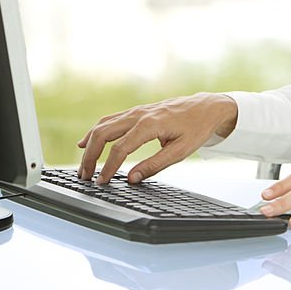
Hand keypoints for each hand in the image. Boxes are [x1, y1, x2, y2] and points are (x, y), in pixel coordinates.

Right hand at [76, 93, 237, 183]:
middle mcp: (139, 114)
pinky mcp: (137, 111)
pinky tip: (86, 142)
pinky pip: (110, 120)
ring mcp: (137, 111)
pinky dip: (96, 132)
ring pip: (103, 124)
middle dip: (90, 155)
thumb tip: (132, 179)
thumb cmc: (197, 128)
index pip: (120, 148)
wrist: (207, 107)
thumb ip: (155, 165)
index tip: (102, 182)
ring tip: (83, 165)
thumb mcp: (181, 151)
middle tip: (85, 176)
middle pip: (103, 133)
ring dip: (89, 144)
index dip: (108, 167)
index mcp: (150, 124)